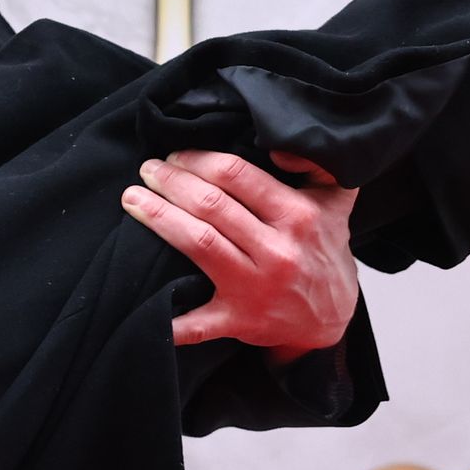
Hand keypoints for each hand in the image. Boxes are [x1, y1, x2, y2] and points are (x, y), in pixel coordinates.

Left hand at [127, 151, 358, 359]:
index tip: (175, 155)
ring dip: (159, 218)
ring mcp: (257, 288)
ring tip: (133, 199)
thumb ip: (315, 163)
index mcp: (297, 215)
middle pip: (211, 205)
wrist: (332, 318)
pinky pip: (199, 323)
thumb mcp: (335, 200)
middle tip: (147, 171)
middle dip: (171, 182)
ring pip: (199, 243)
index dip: (197, 160)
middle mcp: (277, 250)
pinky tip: (139, 304)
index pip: (236, 175)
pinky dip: (172, 321)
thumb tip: (278, 146)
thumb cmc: (323, 251)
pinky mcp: (240, 320)